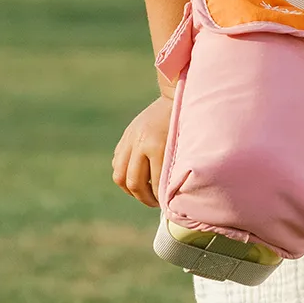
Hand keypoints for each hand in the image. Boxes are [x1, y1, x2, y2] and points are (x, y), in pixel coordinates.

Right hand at [113, 95, 172, 209]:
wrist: (175, 97)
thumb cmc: (186, 123)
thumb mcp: (183, 145)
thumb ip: (174, 167)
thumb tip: (172, 194)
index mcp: (156, 146)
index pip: (155, 184)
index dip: (161, 199)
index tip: (167, 205)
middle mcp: (139, 143)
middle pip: (133, 183)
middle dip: (144, 198)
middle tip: (156, 203)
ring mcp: (130, 139)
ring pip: (120, 175)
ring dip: (131, 189)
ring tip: (144, 192)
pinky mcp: (126, 136)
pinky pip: (117, 162)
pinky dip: (125, 173)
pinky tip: (139, 175)